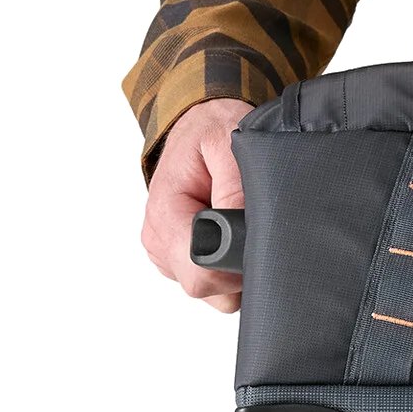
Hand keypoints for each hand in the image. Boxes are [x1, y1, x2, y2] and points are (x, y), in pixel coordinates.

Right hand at [141, 98, 255, 312]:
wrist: (200, 122)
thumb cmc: (212, 129)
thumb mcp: (230, 145)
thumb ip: (236, 190)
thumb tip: (244, 232)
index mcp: (165, 213)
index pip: (199, 274)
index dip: (235, 268)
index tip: (254, 241)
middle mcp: (158, 237)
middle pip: (206, 287)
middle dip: (237, 268)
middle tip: (252, 227)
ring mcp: (165, 250)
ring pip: (210, 289)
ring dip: (234, 266)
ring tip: (241, 223)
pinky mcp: (177, 255)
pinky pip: (209, 279)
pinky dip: (228, 263)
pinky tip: (232, 232)